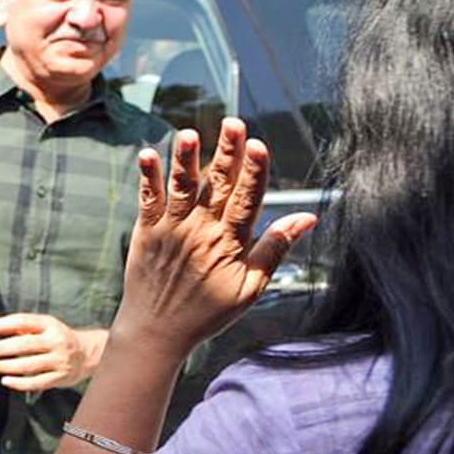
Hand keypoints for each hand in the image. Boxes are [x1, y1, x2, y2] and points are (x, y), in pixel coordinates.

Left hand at [0, 314, 105, 391]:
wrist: (88, 353)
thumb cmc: (58, 337)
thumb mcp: (45, 325)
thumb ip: (23, 326)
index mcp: (50, 324)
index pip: (22, 322)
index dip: (1, 325)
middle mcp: (55, 341)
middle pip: (23, 345)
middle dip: (0, 348)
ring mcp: (59, 361)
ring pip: (28, 365)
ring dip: (6, 366)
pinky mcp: (60, 378)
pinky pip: (36, 382)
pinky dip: (19, 383)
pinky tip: (5, 380)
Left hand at [113, 118, 317, 359]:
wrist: (157, 330)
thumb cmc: (208, 311)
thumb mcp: (250, 287)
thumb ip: (276, 249)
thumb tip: (307, 217)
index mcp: (230, 245)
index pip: (246, 201)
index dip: (253, 172)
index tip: (258, 144)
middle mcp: (200, 232)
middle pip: (216, 186)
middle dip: (225, 153)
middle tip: (232, 123)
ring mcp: (171, 230)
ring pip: (181, 188)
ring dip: (185, 160)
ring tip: (188, 134)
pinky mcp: (146, 231)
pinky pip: (148, 199)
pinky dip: (148, 177)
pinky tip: (147, 153)